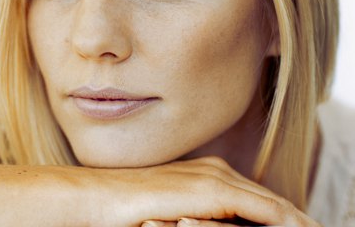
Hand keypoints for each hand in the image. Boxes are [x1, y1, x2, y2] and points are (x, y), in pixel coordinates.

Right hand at [74, 156, 320, 226]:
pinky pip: (267, 212)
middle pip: (272, 203)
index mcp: (208, 175)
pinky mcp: (213, 190)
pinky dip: (287, 223)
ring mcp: (215, 178)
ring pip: (276, 207)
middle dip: (296, 222)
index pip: (258, 202)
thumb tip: (209, 224)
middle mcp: (216, 171)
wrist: (94, 199)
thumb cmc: (124, 211)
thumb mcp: (171, 215)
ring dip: (297, 224)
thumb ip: (197, 217)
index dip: (282, 220)